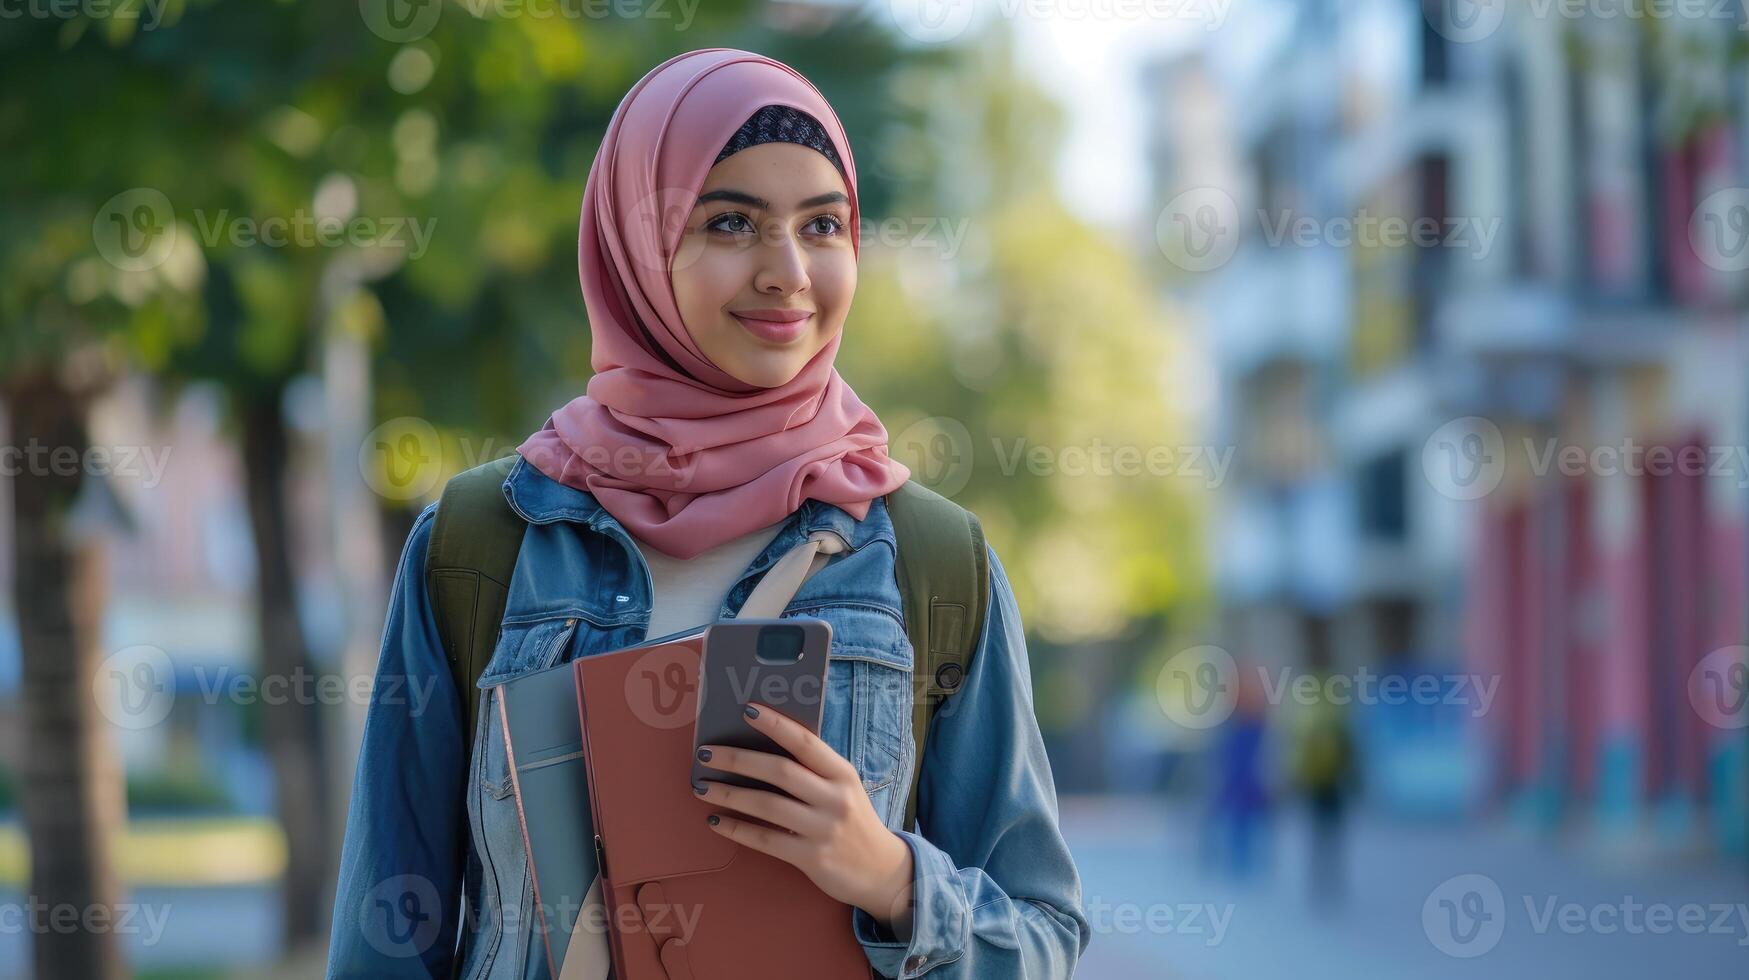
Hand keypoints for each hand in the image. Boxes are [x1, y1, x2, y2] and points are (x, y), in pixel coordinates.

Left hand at [694, 703, 914, 937]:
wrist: (882, 871)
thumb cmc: (853, 822)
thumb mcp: (843, 789)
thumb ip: (813, 771)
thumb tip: (761, 748)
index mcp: (842, 773)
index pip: (805, 741)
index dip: (775, 724)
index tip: (746, 709)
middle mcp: (835, 798)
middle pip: (780, 771)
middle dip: (738, 759)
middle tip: (705, 753)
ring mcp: (824, 829)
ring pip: (767, 805)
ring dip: (729, 793)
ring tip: (701, 786)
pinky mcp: (812, 858)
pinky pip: (765, 840)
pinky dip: (736, 829)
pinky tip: (715, 820)